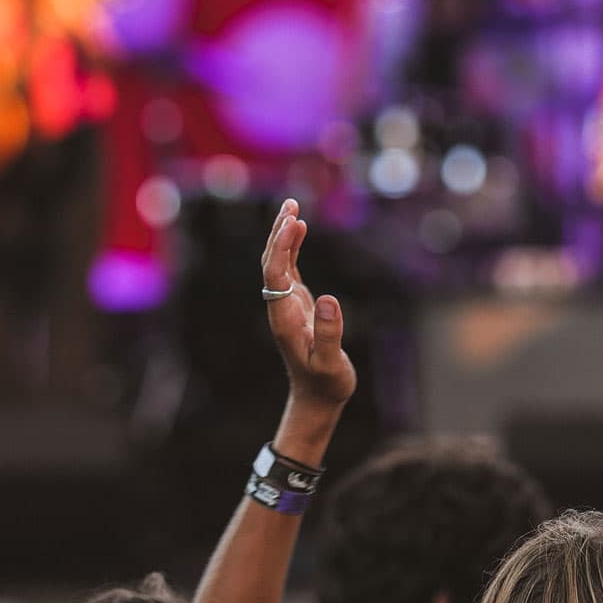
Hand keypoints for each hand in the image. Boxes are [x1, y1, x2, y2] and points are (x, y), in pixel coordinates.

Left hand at [258, 201, 356, 414]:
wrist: (318, 397)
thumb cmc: (326, 383)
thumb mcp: (331, 364)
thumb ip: (329, 334)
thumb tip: (328, 299)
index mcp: (283, 318)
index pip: (275, 276)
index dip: (281, 249)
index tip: (294, 225)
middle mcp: (280, 307)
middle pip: (271, 264)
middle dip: (278, 234)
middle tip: (290, 204)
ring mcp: (287, 304)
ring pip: (278, 263)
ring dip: (283, 235)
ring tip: (291, 206)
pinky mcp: (297, 303)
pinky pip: (290, 269)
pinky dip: (293, 247)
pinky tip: (299, 228)